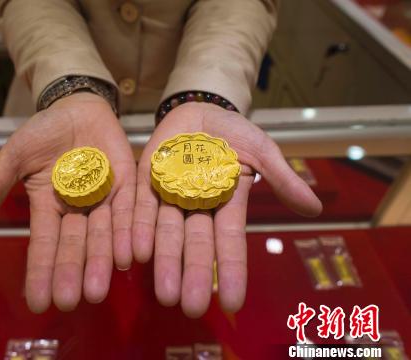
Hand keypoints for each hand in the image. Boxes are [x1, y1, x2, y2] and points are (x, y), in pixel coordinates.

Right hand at [0, 93, 135, 312]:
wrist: (76, 107)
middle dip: (73, 273)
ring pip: (104, 234)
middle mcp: (78, 210)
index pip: (44, 244)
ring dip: (102, 261)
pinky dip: (130, 231)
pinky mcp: (127, 183)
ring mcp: (104, 198)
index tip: (37, 302)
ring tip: (98, 288)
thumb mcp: (15, 157)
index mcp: (49, 207)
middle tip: (72, 301)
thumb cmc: (43, 132)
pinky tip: (130, 255)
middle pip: (76, 246)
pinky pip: (130, 210)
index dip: (41, 272)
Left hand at [133, 102, 321, 317]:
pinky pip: (140, 208)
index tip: (232, 301)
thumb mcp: (263, 151)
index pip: (229, 242)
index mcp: (226, 206)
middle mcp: (197, 209)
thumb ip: (282, 178)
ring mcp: (170, 196)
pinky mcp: (147, 181)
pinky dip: (137, 230)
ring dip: (164, 261)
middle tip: (191, 307)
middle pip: (195, 244)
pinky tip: (134, 253)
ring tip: (163, 293)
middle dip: (193, 274)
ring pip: (166, 232)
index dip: (230, 269)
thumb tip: (314, 209)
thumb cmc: (235, 133)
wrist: (200, 109)